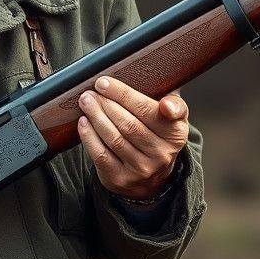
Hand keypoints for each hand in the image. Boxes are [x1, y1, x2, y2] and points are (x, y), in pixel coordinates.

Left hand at [77, 76, 188, 200]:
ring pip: (114, 138)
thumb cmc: (158, 135)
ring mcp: (141, 169)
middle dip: (106, 104)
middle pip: (128, 124)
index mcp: (176, 133)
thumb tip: (162, 79)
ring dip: (96, 117)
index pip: (147, 110)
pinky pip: (101, 154)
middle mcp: (162, 154)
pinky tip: (84, 122)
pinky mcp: (121, 179)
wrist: (153, 177)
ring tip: (86, 102)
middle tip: (91, 91)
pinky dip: (89, 136)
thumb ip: (170, 100)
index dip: (124, 95)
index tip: (104, 83)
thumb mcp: (172, 117)